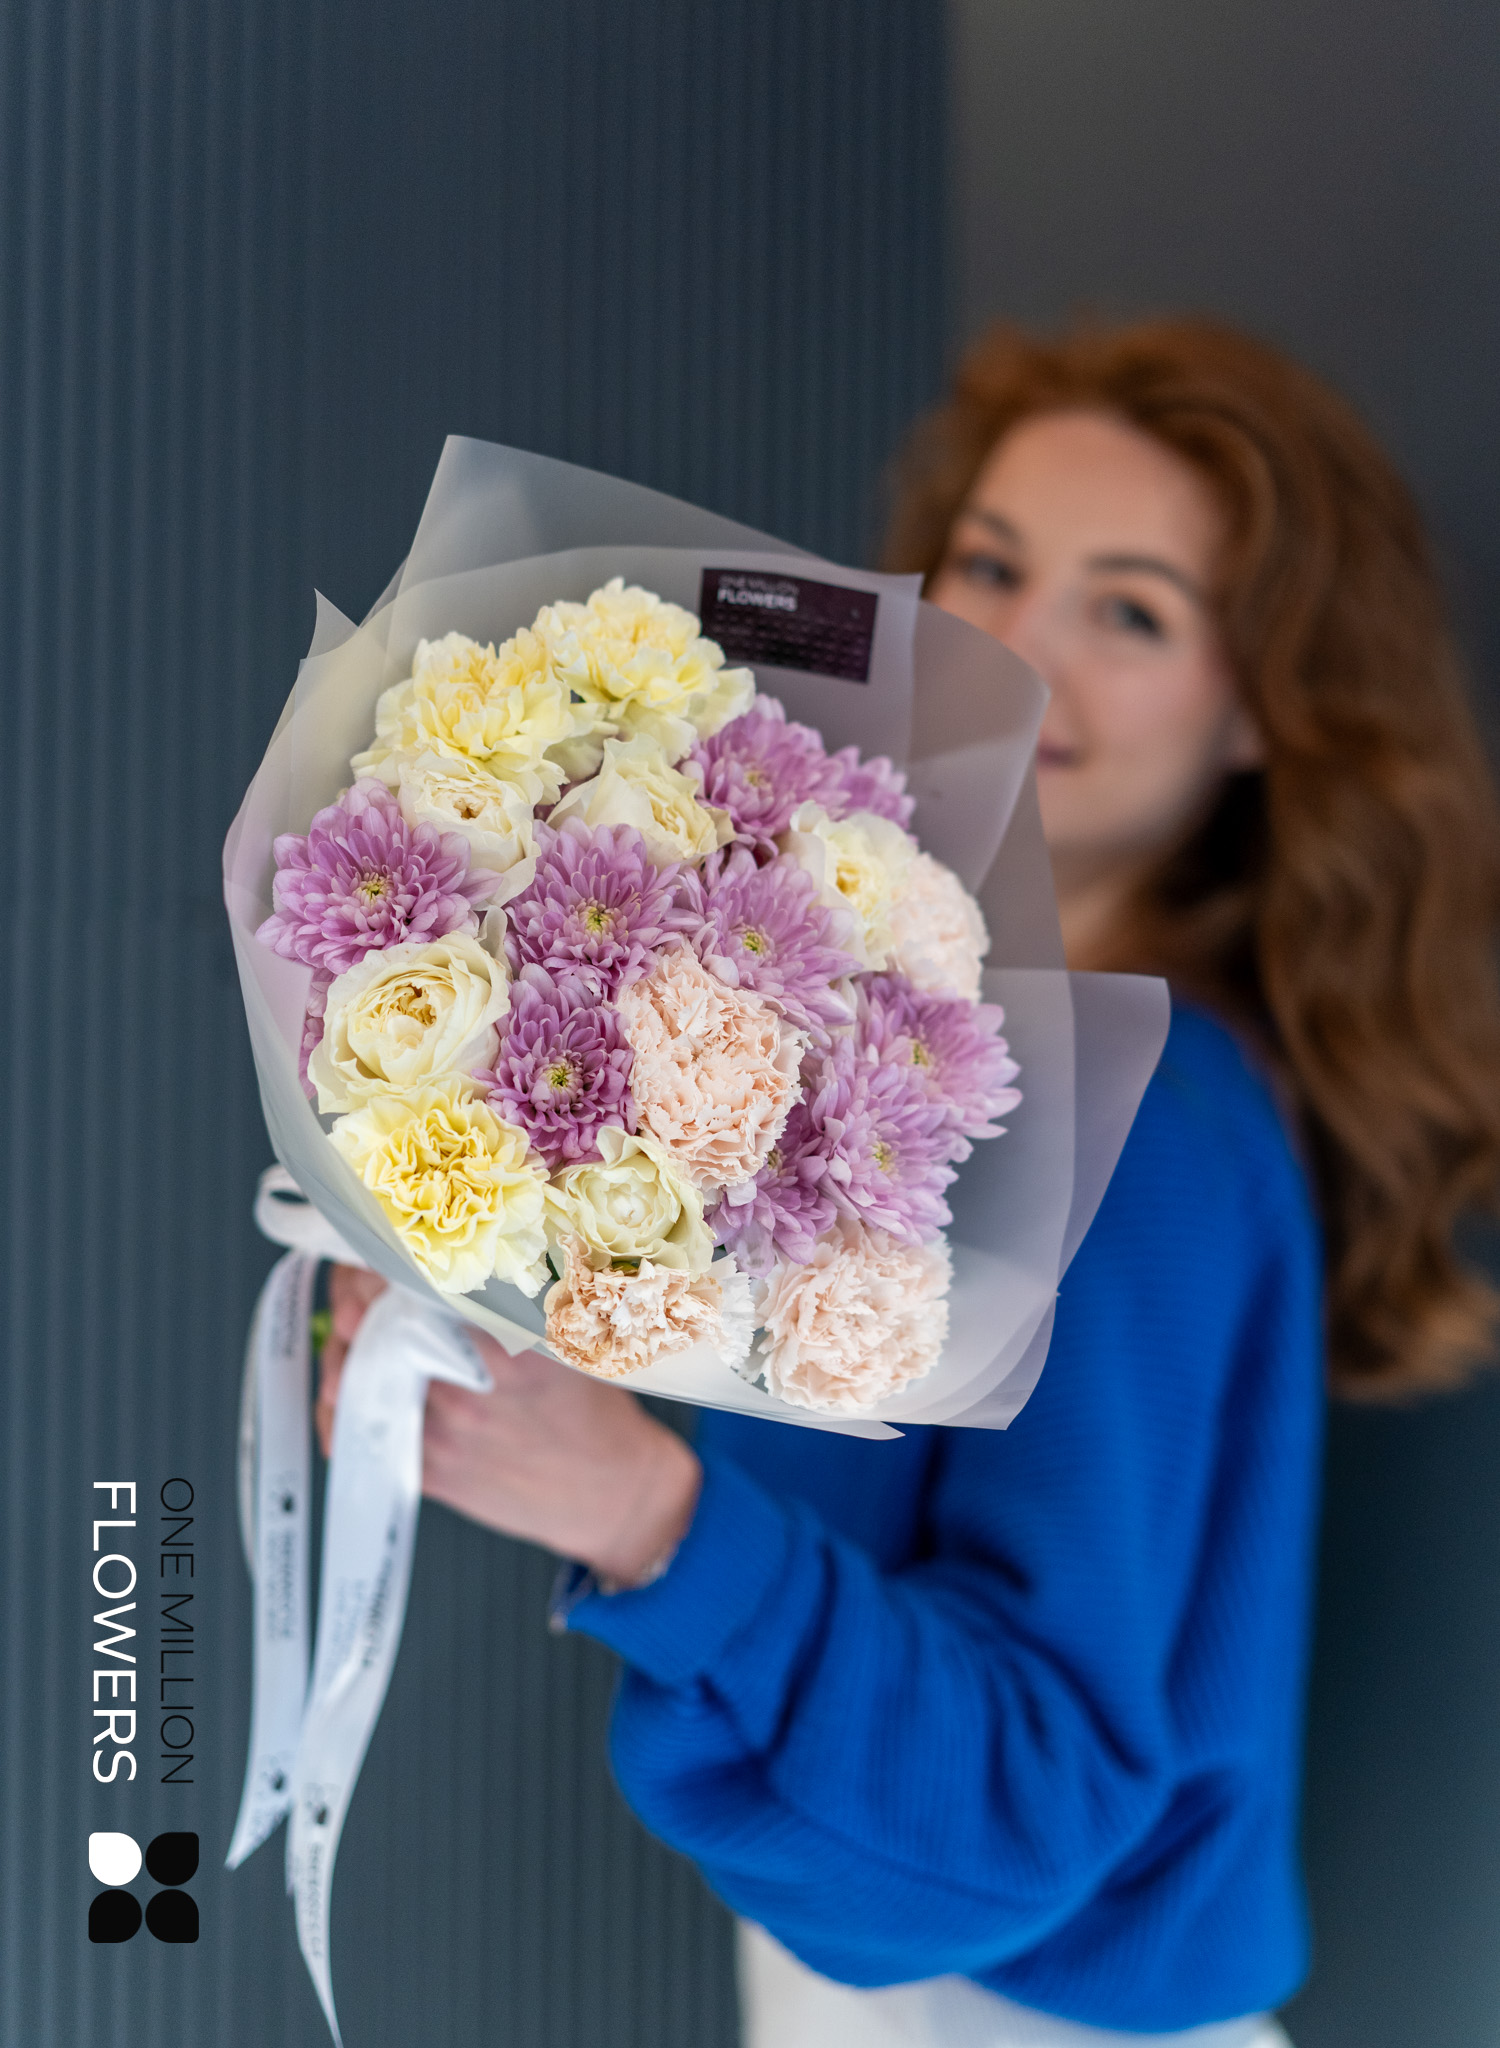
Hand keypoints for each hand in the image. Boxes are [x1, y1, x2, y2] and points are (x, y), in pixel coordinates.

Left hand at [318, 1265, 700, 1585]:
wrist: (612, 1492)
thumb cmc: (593, 1411)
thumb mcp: (568, 1339)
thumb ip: (512, 1301)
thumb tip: (460, 1255)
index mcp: (504, 1346)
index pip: (415, 1289)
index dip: (379, 1266)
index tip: (375, 1250)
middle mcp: (465, 1390)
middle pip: (376, 1331)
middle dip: (352, 1303)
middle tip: (354, 1290)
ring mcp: (442, 1434)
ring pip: (356, 1381)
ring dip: (342, 1351)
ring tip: (350, 1334)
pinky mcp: (429, 1473)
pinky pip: (357, 1439)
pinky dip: (338, 1411)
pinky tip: (344, 1393)